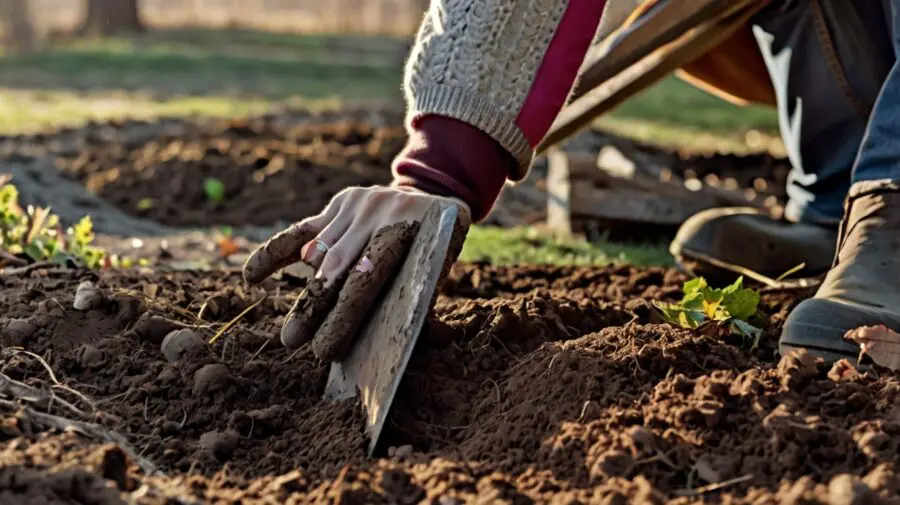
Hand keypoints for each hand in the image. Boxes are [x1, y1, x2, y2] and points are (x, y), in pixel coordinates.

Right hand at [243, 185, 469, 358]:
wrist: (434, 194)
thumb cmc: (437, 247)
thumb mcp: (440, 269)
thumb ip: (425, 302)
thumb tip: (412, 346)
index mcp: (411, 232)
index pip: (369, 278)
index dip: (344, 314)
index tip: (325, 350)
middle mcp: (381, 214)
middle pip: (338, 266)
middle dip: (316, 307)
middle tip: (295, 342)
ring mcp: (359, 204)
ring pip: (320, 251)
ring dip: (305, 295)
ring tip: (291, 334)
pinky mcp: (342, 202)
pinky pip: (303, 230)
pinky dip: (276, 252)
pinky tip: (252, 276)